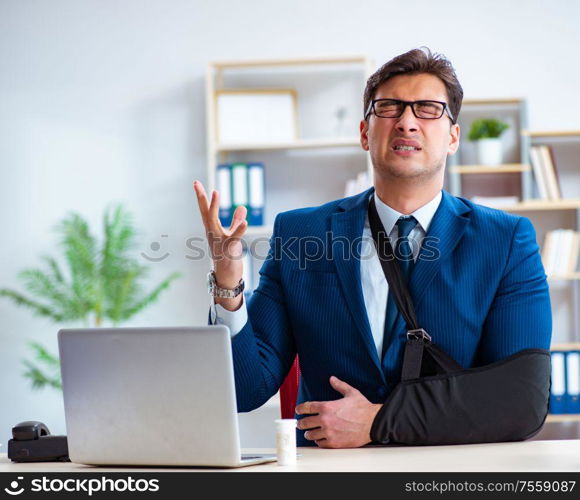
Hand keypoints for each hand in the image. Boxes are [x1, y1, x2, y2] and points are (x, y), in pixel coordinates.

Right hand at [193, 180, 247, 309]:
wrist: (226, 279)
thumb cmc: (228, 257)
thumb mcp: (233, 236)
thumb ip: (236, 222)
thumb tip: (242, 207)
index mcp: (212, 230)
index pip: (206, 211)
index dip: (202, 197)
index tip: (196, 183)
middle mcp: (212, 235)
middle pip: (205, 213)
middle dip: (201, 198)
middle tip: (196, 183)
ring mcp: (218, 242)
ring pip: (214, 223)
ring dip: (215, 207)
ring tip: (216, 192)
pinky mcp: (228, 250)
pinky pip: (233, 238)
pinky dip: (239, 230)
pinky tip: (245, 221)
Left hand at [295, 376, 381, 448]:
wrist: (373, 423)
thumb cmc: (363, 409)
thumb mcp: (351, 393)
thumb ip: (339, 385)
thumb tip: (332, 379)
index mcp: (327, 407)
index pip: (307, 407)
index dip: (300, 408)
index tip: (297, 410)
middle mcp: (325, 420)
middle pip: (305, 423)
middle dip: (301, 423)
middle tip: (299, 423)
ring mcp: (329, 432)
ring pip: (311, 435)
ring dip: (309, 433)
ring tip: (309, 433)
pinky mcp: (334, 443)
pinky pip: (320, 443)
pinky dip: (319, 441)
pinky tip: (320, 439)